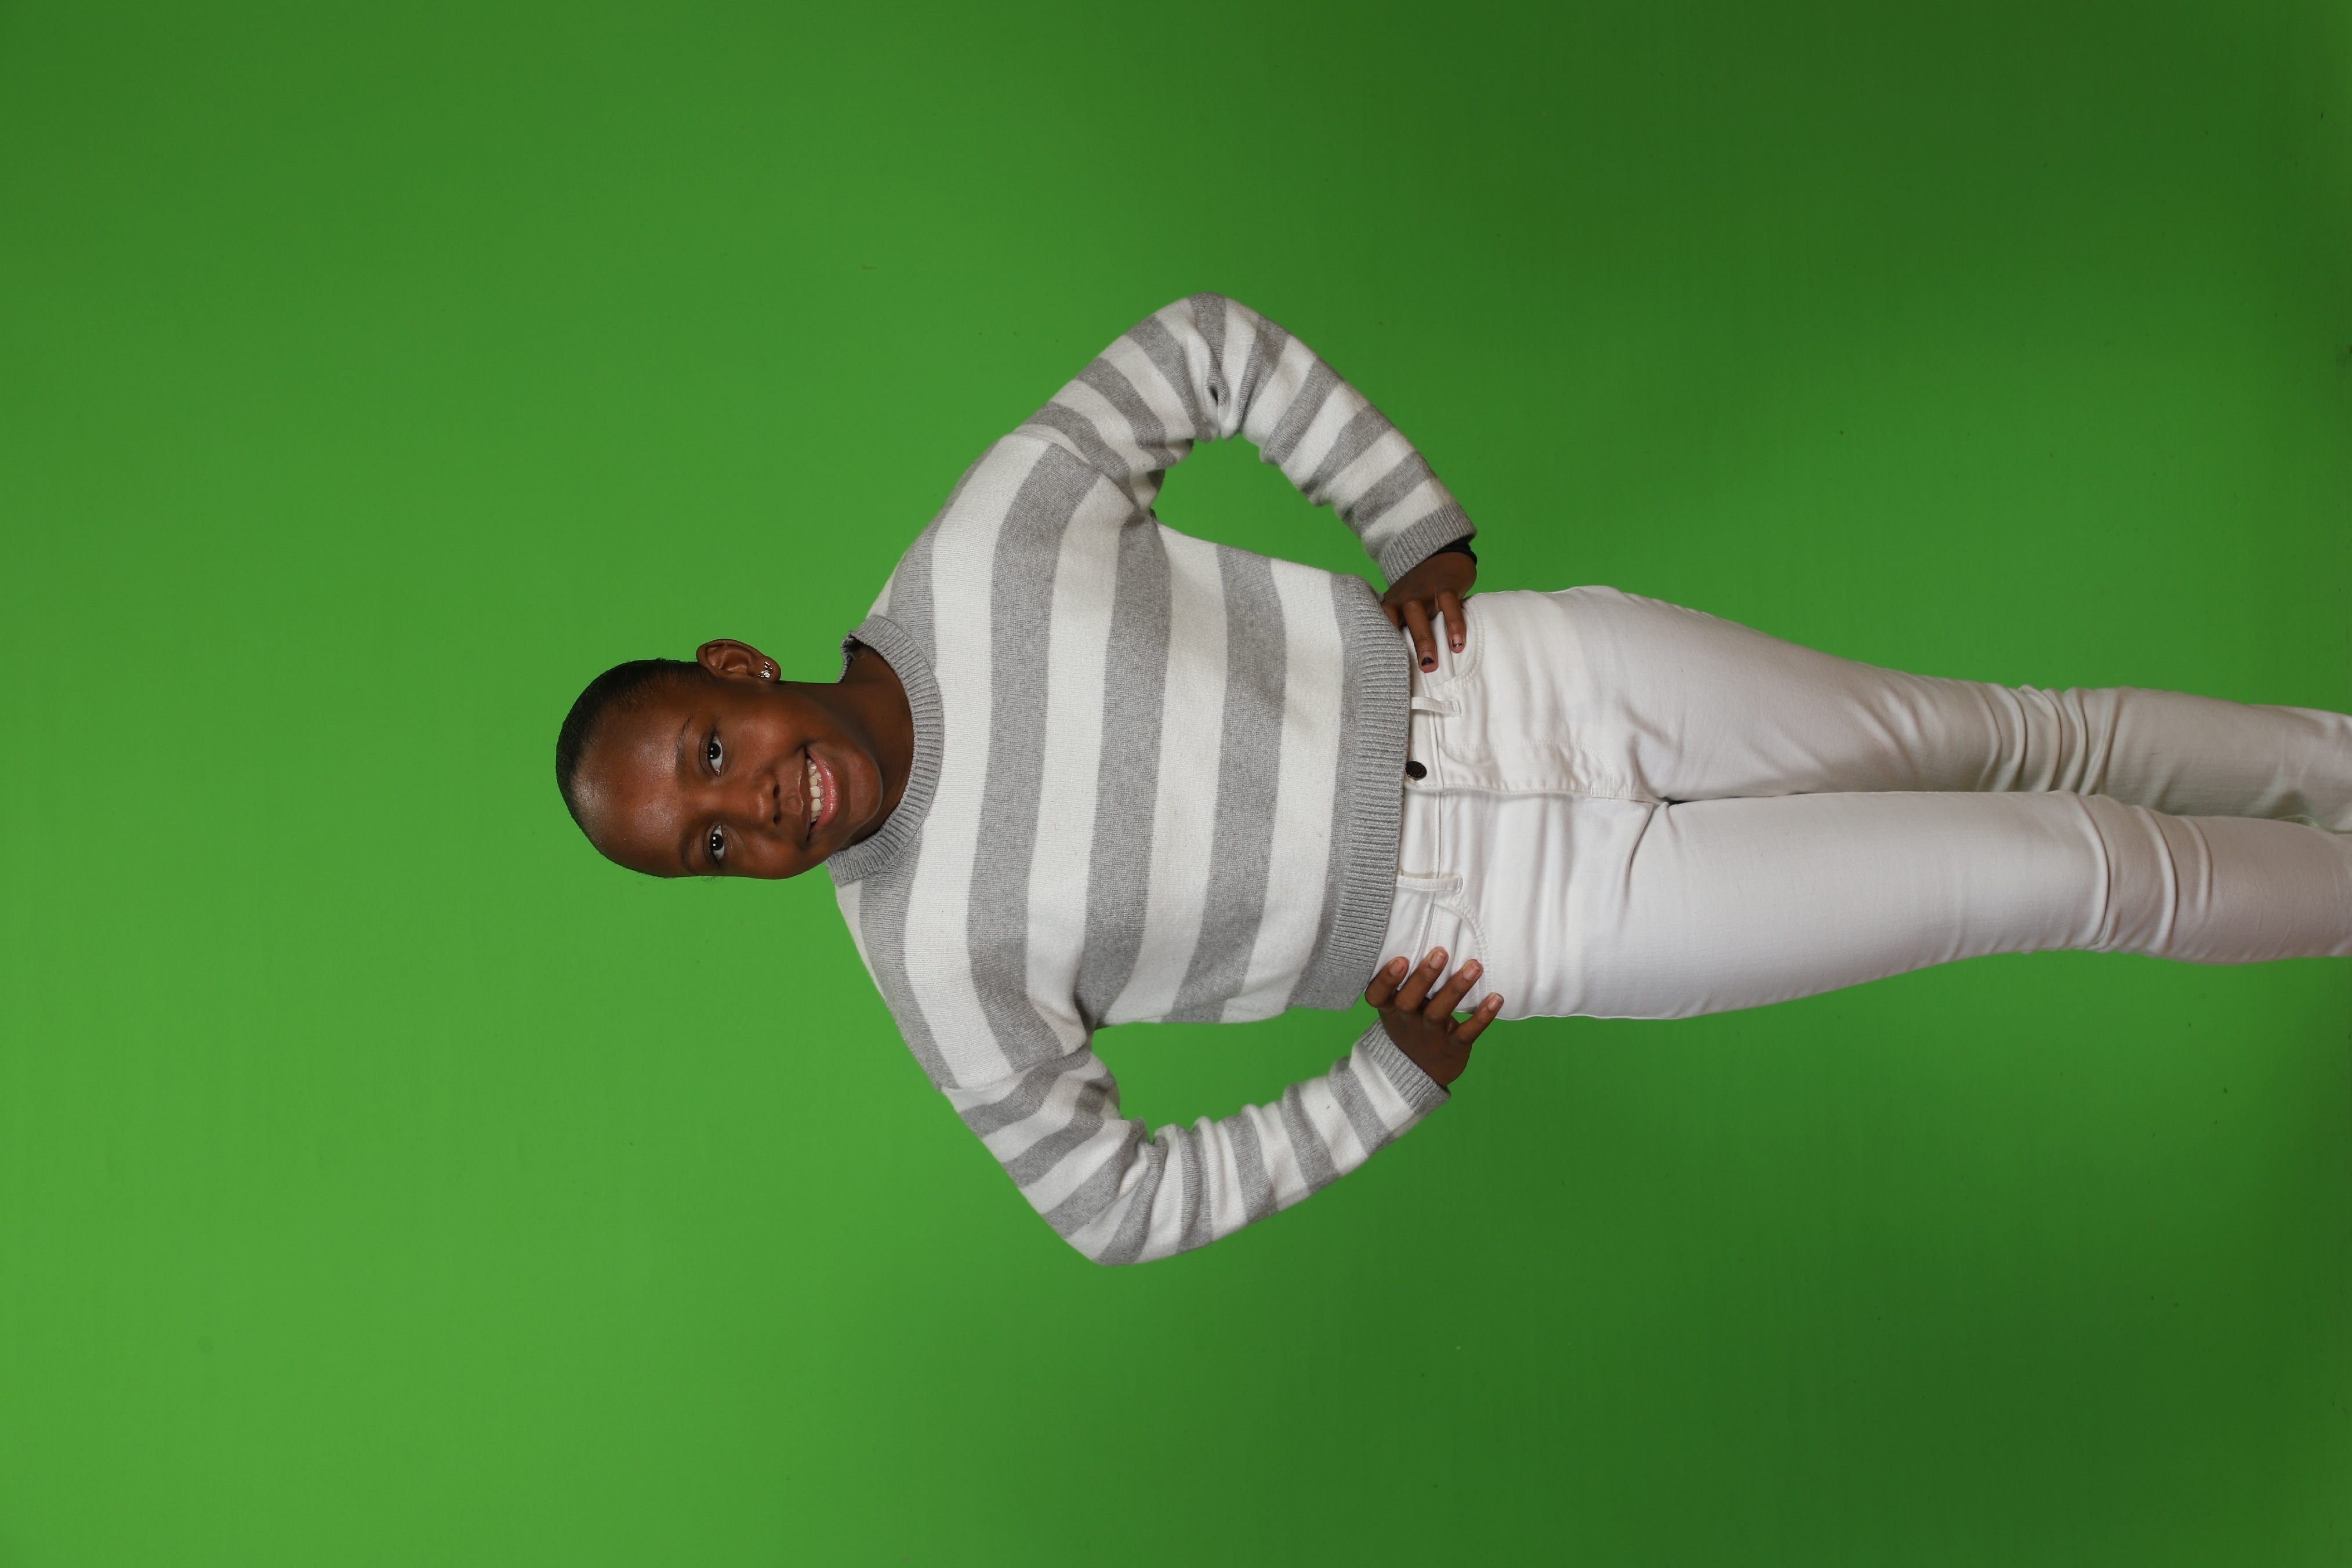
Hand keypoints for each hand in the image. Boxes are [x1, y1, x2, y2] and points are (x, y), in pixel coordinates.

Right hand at [1365, 947, 1502, 1087]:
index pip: (1378, 996)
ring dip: (1457, 989)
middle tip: (1441, 952)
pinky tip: (1496, 998)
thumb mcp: (1398, 1008)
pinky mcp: (1453, 1048)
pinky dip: (1482, 1017)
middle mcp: (1407, 1023)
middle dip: (1424, 977)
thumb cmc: (1410, 1025)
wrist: (1417, 1074)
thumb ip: (1406, 982)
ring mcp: (1430, 1037)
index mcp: (1391, 1010)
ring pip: (1439, 1013)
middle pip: (1410, 1001)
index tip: (1400, 960)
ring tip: (1475, 966)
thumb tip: (1423, 937)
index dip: (1386, 979)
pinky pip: (1468, 1032)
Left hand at [1381, 551, 1475, 672]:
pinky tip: (1457, 644)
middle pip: (1397, 620)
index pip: (1379, 625)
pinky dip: (1453, 623)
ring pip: (1418, 612)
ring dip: (1423, 639)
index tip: (1379, 671)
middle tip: (1406, 672)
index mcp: (1392, 604)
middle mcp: (1404, 597)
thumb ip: (1404, 629)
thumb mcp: (1408, 607)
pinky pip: (1448, 603)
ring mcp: (1424, 589)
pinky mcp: (1445, 584)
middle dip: (1400, 647)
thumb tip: (1403, 665)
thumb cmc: (1424, 592)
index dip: (1377, 645)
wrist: (1442, 554)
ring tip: (1430, 664)